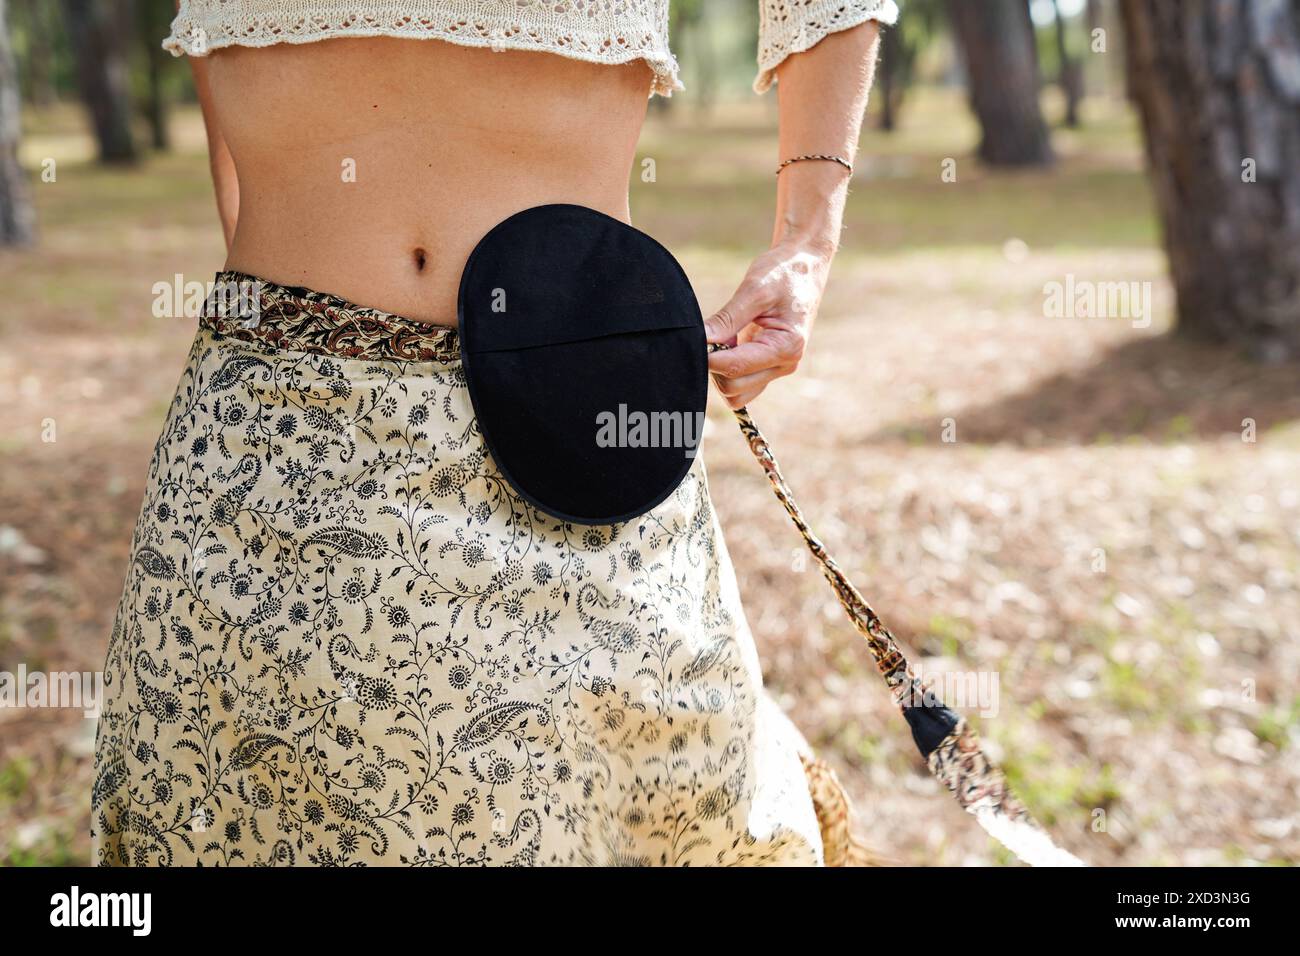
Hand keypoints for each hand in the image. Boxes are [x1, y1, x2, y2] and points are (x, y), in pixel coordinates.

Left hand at [704, 238, 832, 408]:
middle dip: (715, 364)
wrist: (804, 265)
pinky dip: (727, 371)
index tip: (698, 337)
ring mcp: (777, 369)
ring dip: (721, 371)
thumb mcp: (754, 290)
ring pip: (735, 393)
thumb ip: (727, 319)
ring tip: (725, 338)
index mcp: (786, 347)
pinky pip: (741, 385)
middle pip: (732, 387)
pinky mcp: (768, 367)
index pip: (734, 369)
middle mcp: (784, 365)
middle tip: (714, 333)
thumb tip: (700, 340)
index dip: (709, 357)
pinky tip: (729, 344)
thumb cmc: (783, 273)